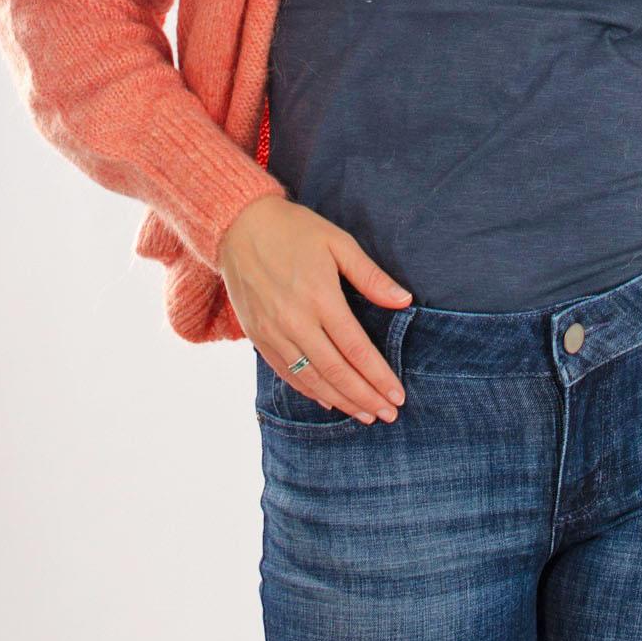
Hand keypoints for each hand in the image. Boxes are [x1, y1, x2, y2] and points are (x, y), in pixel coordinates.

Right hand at [217, 196, 412, 424]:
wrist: (237, 225)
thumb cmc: (294, 230)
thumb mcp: (338, 242)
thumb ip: (370, 276)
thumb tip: (404, 301)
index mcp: (320, 297)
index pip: (356, 349)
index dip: (379, 376)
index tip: (397, 396)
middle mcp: (295, 321)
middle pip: (335, 371)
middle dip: (365, 397)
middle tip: (388, 415)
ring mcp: (273, 331)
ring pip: (311, 378)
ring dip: (340, 401)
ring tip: (364, 415)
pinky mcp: (257, 335)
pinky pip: (286, 372)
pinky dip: (309, 390)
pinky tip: (328, 400)